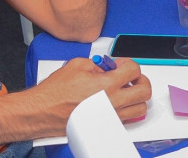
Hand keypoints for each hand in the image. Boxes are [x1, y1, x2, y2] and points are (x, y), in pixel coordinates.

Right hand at [36, 57, 151, 128]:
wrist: (42, 111)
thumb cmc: (55, 93)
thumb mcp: (77, 65)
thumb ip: (97, 64)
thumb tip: (107, 66)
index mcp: (107, 84)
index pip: (134, 69)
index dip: (129, 63)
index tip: (121, 64)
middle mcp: (112, 101)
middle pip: (144, 91)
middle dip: (141, 80)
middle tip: (131, 77)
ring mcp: (110, 115)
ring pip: (140, 108)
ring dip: (137, 97)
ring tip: (127, 90)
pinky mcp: (106, 125)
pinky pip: (127, 119)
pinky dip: (127, 109)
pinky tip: (118, 102)